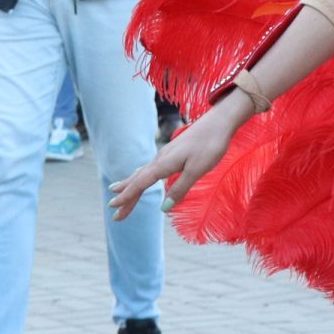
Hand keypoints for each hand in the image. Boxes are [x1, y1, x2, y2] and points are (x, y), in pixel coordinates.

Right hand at [108, 94, 251, 218]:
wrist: (220, 121)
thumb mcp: (197, 170)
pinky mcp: (172, 152)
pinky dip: (140, 175)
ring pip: (143, 172)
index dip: (128, 196)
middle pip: (138, 179)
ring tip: (117, 190)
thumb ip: (180, 188)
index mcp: (164, 163)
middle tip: (114, 211)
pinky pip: (150, 167)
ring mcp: (166, 154)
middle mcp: (161, 158)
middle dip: (126, 195)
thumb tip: (164, 208)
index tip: (113, 207)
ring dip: (131, 184)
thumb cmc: (210, 145)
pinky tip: (140, 174)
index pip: (141, 183)